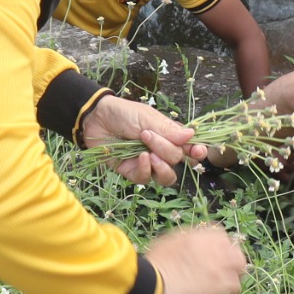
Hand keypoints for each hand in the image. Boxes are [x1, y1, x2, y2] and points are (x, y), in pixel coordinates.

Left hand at [80, 94, 202, 185]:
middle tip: (148, 137)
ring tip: (150, 155)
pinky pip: (146, 179)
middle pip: (177, 160)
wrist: (95, 119)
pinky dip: (145, 169)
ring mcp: (148, 163)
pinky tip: (139, 157)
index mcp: (170, 135)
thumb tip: (192, 135)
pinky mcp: (133, 172)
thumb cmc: (123, 114)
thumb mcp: (147, 118)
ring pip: (167, 177)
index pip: (189, 147)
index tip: (198, 151)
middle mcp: (161, 151)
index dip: (196, 151)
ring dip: (162, 167)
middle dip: (166, 150)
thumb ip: (168, 130)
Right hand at [147, 223, 247, 293]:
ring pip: (239, 267)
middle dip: (231, 259)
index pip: (221, 236)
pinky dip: (229, 289)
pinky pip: (235, 285)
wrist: (153, 282)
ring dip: (232, 274)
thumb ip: (187, 241)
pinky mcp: (222, 283)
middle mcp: (216, 246)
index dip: (219, 248)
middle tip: (223, 271)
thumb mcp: (170, 242)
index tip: (214, 257)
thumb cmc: (156, 264)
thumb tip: (191, 248)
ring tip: (221, 284)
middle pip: (235, 250)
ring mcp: (222, 264)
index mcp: (202, 234)